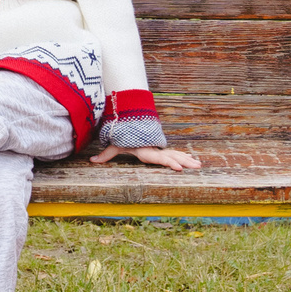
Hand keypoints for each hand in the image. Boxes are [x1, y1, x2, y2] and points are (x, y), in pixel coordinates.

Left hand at [89, 141, 203, 168]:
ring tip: (199, 164)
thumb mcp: (114, 146)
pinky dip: (183, 156)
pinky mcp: (159, 150)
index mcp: (146, 151)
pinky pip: (173, 153)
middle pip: (172, 156)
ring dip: (187, 159)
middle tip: (196, 166)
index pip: (159, 158)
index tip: (179, 167)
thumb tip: (91, 161)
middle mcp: (154, 150)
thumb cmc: (121, 137)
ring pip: (175, 154)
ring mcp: (158, 149)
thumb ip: (105, 154)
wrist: (127, 124)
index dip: (169, 162)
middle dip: (184, 161)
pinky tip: (192, 160)